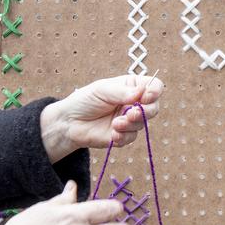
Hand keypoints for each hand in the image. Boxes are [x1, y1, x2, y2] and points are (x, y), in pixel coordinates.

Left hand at [39, 75, 163, 161]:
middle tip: (131, 114)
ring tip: (115, 124)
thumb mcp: (102, 90)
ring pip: (143, 124)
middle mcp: (133, 103)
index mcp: (131, 87)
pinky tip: (113, 133)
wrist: (69, 123)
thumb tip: (142, 92)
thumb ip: (122, 92)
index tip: (146, 97)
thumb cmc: (85, 101)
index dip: (154, 91)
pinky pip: (132, 137)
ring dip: (130, 124)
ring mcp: (129, 120)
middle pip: (154, 107)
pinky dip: (123, 136)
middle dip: (145, 112)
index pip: (153, 86)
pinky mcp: (123, 135)